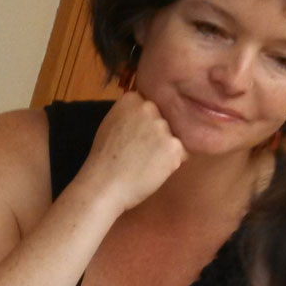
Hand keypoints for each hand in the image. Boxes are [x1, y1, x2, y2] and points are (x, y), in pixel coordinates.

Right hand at [76, 92, 185, 215]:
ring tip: (145, 163)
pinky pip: (181, 153)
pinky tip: (152, 170)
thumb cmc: (104, 160)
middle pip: (164, 120)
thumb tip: (149, 113)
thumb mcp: (111, 124)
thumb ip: (130, 114)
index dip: (146, 125)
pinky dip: (171, 163)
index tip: (135, 138)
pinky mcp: (173, 146)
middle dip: (158, 135)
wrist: (104, 186)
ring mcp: (162, 126)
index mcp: (131, 99)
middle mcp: (148, 107)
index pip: (151, 108)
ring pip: (173, 136)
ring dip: (165, 149)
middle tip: (141, 153)